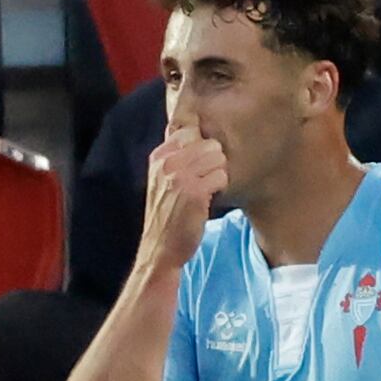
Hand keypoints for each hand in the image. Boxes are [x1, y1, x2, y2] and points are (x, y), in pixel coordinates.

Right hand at [139, 123, 228, 274]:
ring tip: (206, 191)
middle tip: (204, 182)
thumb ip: (176, 156)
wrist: (161, 248)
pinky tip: (208, 200)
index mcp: (159, 157)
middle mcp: (167, 163)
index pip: (191, 132)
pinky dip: (220, 188)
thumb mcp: (163, 180)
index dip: (202, 149)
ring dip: (218, 175)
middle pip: (209, 144)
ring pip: (218, 158)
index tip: (197, 168)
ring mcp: (180, 176)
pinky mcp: (194, 192)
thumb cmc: (167, 214)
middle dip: (213, 162)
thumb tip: (197, 131)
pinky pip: (222, 176)